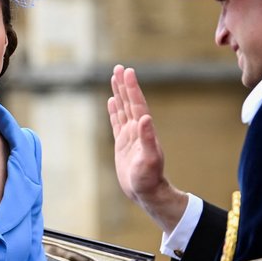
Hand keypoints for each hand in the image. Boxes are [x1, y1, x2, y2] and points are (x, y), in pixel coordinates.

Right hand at [108, 65, 186, 232]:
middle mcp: (137, 129)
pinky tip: (112, 101)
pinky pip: (116, 122)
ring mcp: (130, 135)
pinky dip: (114, 110)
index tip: (128, 71)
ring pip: (123, 109)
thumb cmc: (149, 178)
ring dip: (119, 93)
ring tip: (115, 77)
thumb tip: (145, 119)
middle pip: (129, 102)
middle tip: (119, 68)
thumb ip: (148, 139)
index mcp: (143, 130)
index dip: (132, 87)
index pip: (136, 104)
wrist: (146, 192)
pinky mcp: (122, 143)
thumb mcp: (149, 160)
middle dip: (124, 85)